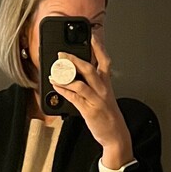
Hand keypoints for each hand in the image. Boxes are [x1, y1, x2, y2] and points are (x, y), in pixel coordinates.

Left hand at [48, 30, 133, 164]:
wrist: (116, 134)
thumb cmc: (109, 116)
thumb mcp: (104, 96)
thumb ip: (93, 85)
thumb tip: (78, 74)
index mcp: (107, 84)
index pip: (104, 61)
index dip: (99, 48)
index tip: (92, 37)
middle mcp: (102, 89)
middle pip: (89, 69)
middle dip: (74, 59)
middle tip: (62, 54)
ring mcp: (96, 100)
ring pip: (80, 83)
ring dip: (65, 76)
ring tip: (54, 72)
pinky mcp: (89, 110)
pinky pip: (74, 98)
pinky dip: (63, 91)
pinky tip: (56, 86)